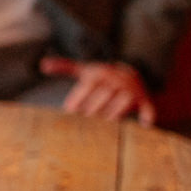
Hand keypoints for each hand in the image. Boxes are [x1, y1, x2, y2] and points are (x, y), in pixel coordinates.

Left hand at [39, 57, 156, 125]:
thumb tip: (42, 65)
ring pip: (123, 104)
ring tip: (102, 124)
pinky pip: (148, 107)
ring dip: (113, 115)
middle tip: (84, 119)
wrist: (132, 73)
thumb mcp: (85, 69)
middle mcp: (118, 81)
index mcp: (102, 74)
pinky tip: (145, 125)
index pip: (89, 85)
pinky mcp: (144, 100)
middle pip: (104, 96)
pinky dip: (148, 115)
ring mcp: (131, 91)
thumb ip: (64, 67)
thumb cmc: (102, 77)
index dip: (78, 98)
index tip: (69, 110)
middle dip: (93, 109)